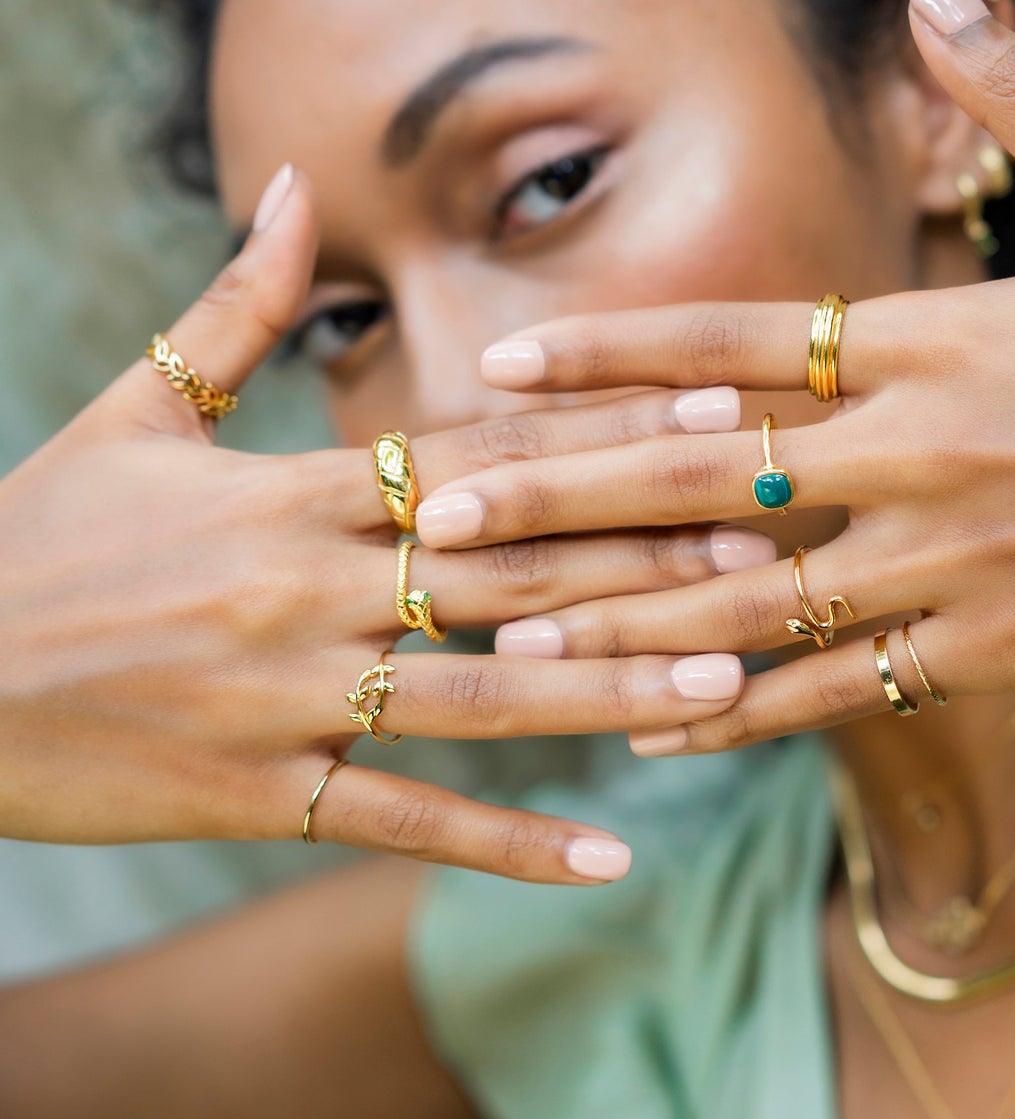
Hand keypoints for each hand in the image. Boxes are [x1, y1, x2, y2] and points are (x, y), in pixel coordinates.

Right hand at [5, 167, 762, 875]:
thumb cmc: (36, 542)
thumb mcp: (133, 410)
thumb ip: (232, 310)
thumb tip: (290, 189)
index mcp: (289, 491)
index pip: (480, 454)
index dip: (604, 434)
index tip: (713, 415)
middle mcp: (307, 588)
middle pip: (510, 568)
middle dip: (646, 557)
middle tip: (768, 551)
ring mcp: (289, 699)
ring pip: (483, 697)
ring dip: (613, 693)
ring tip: (727, 689)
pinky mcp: (265, 795)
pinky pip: (408, 821)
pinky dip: (510, 843)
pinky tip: (609, 859)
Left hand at [412, 4, 1014, 755]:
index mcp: (940, 339)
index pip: (735, 341)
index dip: (606, 349)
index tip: (494, 358)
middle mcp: (921, 453)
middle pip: (702, 478)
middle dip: (557, 496)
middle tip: (431, 521)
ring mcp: (953, 564)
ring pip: (748, 601)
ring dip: (618, 622)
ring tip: (508, 638)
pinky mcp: (997, 653)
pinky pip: (839, 689)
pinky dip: (741, 710)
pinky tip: (656, 726)